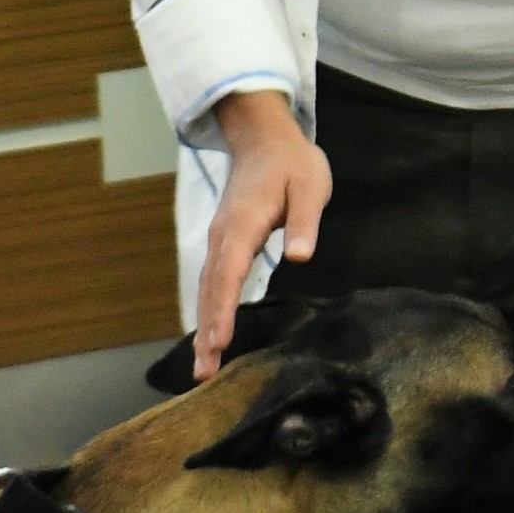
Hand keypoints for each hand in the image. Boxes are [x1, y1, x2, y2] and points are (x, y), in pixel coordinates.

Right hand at [191, 89, 330, 376]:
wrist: (264, 139)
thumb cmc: (293, 164)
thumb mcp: (310, 186)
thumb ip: (305, 221)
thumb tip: (300, 256)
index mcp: (242, 223)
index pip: (229, 272)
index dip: (222, 309)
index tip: (219, 341)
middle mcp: (222, 236)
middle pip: (210, 289)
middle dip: (206, 331)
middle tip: (205, 373)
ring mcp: (219, 240)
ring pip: (206, 289)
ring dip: (203, 327)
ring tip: (203, 368)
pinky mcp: (223, 244)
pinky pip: (211, 282)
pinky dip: (208, 311)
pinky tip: (210, 338)